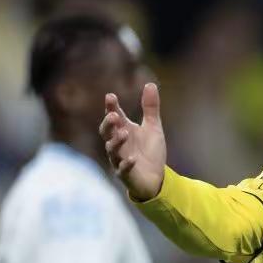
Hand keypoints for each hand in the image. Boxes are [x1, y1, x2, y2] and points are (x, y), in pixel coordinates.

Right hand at [99, 83, 167, 201]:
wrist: (156, 178)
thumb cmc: (150, 152)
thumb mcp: (153, 127)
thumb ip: (150, 108)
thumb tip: (151, 84)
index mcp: (123, 130)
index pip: (114, 116)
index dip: (111, 107)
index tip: (111, 97)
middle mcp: (118, 144)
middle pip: (107, 132)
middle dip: (108, 124)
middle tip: (114, 115)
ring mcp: (120, 159)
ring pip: (112, 150)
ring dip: (116, 142)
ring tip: (124, 133)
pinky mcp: (126, 174)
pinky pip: (122, 169)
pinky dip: (127, 164)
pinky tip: (133, 158)